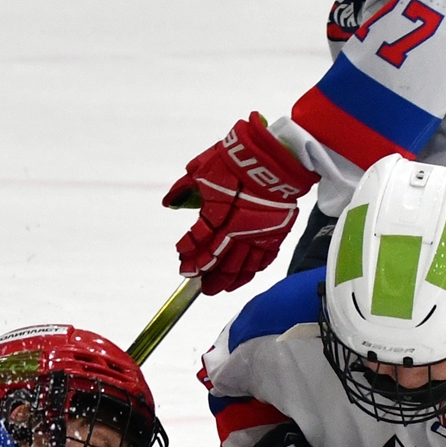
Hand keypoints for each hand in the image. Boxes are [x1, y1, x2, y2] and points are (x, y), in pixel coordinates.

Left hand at [164, 114, 317, 294]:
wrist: (274, 157)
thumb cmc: (236, 159)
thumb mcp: (204, 168)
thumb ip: (185, 188)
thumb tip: (169, 202)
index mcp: (218, 213)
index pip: (199, 241)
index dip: (188, 252)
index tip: (181, 257)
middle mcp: (237, 230)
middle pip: (219, 260)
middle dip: (206, 274)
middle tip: (198, 285)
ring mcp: (259, 234)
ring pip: (241, 266)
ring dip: (227, 280)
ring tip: (217, 289)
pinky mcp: (276, 234)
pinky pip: (263, 260)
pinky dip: (251, 271)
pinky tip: (242, 277)